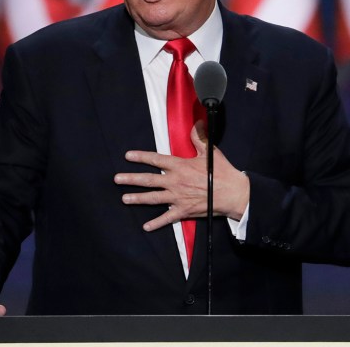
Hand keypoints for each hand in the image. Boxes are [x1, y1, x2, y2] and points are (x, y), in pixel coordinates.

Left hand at [114, 121, 248, 230]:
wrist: (233, 193)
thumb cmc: (222, 172)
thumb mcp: (210, 152)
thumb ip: (199, 138)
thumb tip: (197, 123)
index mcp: (180, 166)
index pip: (156, 159)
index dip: (141, 157)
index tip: (128, 156)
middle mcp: (175, 181)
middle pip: (148, 180)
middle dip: (131, 179)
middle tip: (117, 179)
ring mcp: (177, 197)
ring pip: (152, 198)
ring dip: (137, 198)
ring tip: (124, 198)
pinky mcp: (183, 210)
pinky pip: (167, 218)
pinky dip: (156, 223)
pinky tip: (146, 226)